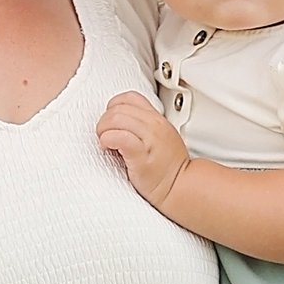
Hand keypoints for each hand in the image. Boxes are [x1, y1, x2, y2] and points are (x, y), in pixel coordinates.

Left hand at [98, 91, 191, 207]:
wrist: (180, 185)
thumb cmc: (168, 167)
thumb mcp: (160, 137)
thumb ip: (144, 126)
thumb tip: (119, 123)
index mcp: (156, 119)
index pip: (130, 98)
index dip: (113, 107)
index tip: (111, 122)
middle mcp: (153, 125)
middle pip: (118, 108)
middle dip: (104, 121)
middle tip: (104, 135)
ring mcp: (149, 138)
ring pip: (116, 118)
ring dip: (103, 130)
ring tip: (105, 142)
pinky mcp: (141, 154)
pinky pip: (119, 137)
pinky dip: (107, 139)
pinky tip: (108, 147)